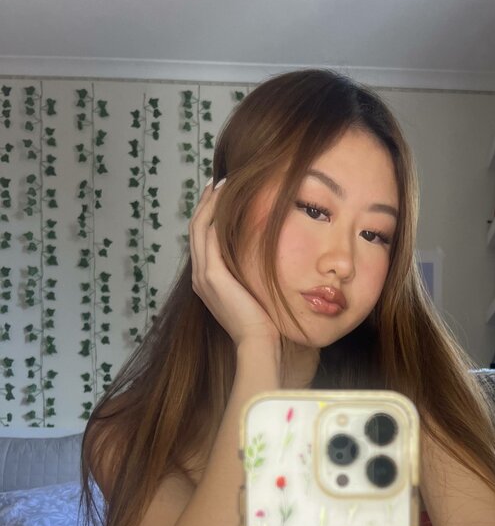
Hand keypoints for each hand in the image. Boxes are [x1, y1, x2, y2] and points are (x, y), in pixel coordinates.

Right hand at [189, 179, 280, 349]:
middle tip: (218, 181)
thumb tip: (266, 259)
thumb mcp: (255, 293)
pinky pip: (208, 234)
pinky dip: (214, 213)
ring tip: (220, 183)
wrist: (259, 343)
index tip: (221, 196)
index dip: (209, 216)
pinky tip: (224, 198)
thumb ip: (252, 275)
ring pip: (199, 227)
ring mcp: (204, 275)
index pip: (204, 241)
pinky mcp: (212, 275)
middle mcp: (201, 277)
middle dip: (206, 203)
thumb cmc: (264, 324)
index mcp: (208, 282)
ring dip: (208, 203)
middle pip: (197, 229)